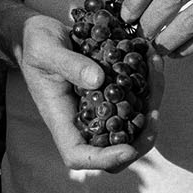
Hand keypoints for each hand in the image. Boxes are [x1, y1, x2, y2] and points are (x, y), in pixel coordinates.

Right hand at [15, 14, 163, 171]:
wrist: (40, 32)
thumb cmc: (35, 44)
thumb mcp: (46, 49)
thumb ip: (69, 64)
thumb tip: (98, 80)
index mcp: (60, 118)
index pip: (78, 155)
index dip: (104, 159)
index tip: (127, 148)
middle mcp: (82, 118)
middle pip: (113, 148)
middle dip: (139, 139)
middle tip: (155, 113)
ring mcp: (99, 106)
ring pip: (130, 123)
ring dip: (150, 105)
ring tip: (157, 71)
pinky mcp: (110, 90)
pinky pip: (134, 97)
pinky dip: (148, 84)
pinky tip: (153, 60)